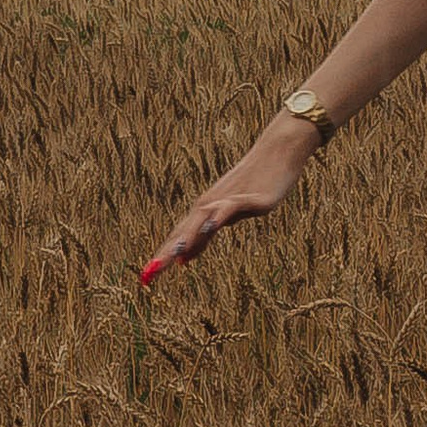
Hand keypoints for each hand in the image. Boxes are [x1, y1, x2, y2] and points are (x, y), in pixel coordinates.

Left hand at [139, 118, 316, 291]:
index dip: (164, 254)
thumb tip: (185, 257)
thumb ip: (208, 232)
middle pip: (185, 229)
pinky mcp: (249, 197)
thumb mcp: (230, 213)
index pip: (179, 235)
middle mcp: (212, 204)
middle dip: (167, 251)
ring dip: (187, 237)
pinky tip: (212, 226)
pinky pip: (231, 207)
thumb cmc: (256, 183)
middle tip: (150, 273)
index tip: (148, 275)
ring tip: (173, 256)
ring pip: (202, 218)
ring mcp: (229, 199)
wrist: (278, 152)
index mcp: (205, 210)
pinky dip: (219, 216)